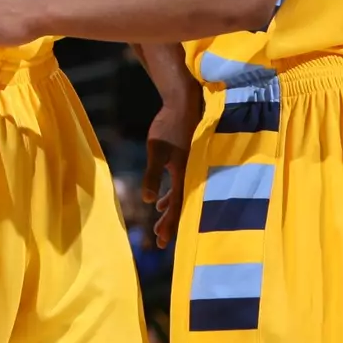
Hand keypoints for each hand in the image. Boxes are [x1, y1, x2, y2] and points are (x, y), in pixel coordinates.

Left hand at [143, 93, 200, 248]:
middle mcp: (194, 174)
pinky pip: (183, 185)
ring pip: (183, 196)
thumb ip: (153, 175)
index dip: (171, 224)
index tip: (161, 240)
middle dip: (171, 223)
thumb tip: (148, 201)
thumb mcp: (156, 150)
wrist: (183, 102)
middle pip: (184, 205)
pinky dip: (172, 195)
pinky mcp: (190, 161)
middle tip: (160, 240)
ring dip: (171, 210)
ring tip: (159, 225)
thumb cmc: (169, 125)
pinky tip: (161, 201)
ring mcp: (193, 168)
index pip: (180, 206)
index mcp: (187, 174)